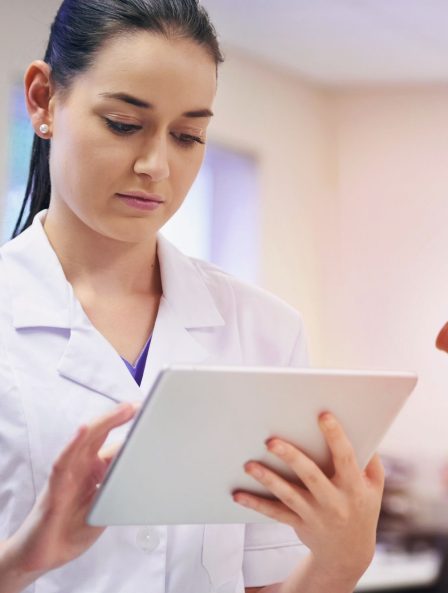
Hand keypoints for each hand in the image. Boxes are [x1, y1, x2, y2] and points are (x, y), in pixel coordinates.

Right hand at [6, 402, 136, 576]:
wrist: (45, 556)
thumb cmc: (72, 530)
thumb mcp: (104, 508)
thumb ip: (118, 489)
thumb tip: (141, 474)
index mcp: (94, 471)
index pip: (114, 445)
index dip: (131, 431)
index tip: (148, 417)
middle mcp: (80, 466)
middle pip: (101, 435)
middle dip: (119, 418)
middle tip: (138, 405)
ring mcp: (67, 473)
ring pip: (85, 441)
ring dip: (104, 422)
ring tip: (122, 410)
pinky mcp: (55, 486)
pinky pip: (63, 461)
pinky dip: (73, 445)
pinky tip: (83, 431)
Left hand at [233, 412, 384, 583]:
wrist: (349, 553)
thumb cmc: (362, 507)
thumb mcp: (374, 486)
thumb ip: (369, 459)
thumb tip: (361, 427)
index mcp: (354, 487)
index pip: (346, 458)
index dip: (336, 436)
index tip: (323, 416)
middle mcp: (334, 501)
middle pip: (311, 476)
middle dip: (291, 457)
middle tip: (271, 441)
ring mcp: (314, 514)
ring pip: (288, 495)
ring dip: (267, 479)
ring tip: (249, 465)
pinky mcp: (298, 523)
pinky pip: (274, 513)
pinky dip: (255, 504)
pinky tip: (237, 494)